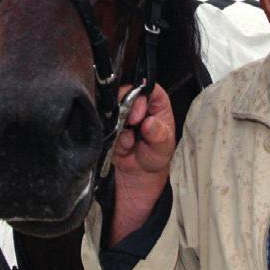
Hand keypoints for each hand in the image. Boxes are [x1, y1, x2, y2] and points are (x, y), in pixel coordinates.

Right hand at [109, 83, 175, 244]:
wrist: (137, 180)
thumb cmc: (156, 158)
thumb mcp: (163, 149)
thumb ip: (159, 135)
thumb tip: (150, 123)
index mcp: (157, 107)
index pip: (151, 89)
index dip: (144, 95)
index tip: (140, 112)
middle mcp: (139, 107)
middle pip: (129, 93)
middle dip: (129, 107)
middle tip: (132, 123)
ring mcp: (123, 116)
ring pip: (115, 107)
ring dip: (120, 123)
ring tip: (128, 141)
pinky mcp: (110, 127)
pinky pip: (106, 124)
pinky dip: (114, 137)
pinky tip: (123, 149)